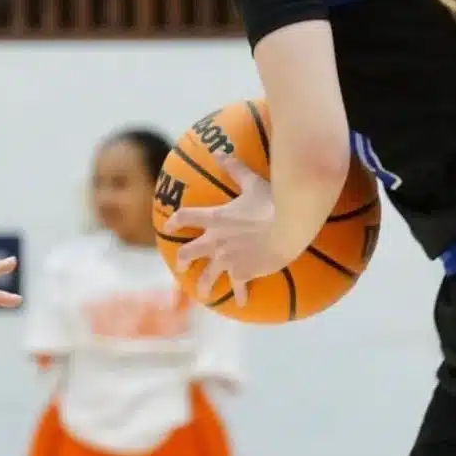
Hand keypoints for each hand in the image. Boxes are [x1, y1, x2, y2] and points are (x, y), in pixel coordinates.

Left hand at [167, 159, 282, 305]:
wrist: (286, 228)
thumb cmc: (272, 203)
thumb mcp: (253, 183)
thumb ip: (236, 169)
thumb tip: (221, 152)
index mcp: (216, 218)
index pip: (186, 217)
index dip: (176, 221)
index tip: (170, 226)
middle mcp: (215, 240)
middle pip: (189, 252)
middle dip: (183, 259)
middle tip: (181, 264)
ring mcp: (227, 259)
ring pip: (207, 276)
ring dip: (203, 286)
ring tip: (202, 294)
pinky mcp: (241, 272)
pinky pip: (237, 287)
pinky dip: (240, 295)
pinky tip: (243, 303)